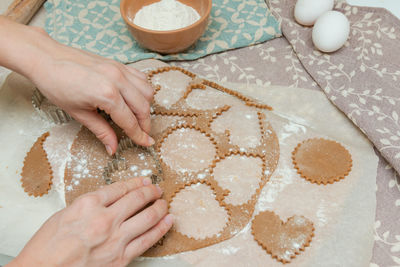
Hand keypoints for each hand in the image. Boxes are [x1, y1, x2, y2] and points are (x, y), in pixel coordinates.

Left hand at [0, 17, 153, 154]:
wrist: (46, 58)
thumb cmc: (57, 85)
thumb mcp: (79, 113)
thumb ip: (101, 131)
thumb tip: (113, 148)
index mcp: (107, 95)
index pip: (130, 121)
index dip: (139, 135)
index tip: (146, 143)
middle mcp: (118, 80)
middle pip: (143, 107)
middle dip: (145, 124)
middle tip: (142, 134)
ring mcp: (120, 69)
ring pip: (147, 91)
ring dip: (146, 106)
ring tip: (139, 117)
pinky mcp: (118, 63)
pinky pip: (141, 77)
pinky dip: (143, 90)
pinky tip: (136, 98)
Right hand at [8, 177, 172, 266]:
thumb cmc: (48, 246)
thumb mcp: (65, 213)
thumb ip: (90, 203)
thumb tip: (111, 197)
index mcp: (88, 204)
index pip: (120, 188)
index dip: (136, 182)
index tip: (144, 180)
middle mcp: (104, 219)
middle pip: (137, 199)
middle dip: (151, 192)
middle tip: (157, 189)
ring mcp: (115, 239)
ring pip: (147, 217)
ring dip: (159, 207)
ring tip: (164, 203)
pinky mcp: (121, 258)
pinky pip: (148, 240)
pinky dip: (161, 228)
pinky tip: (168, 220)